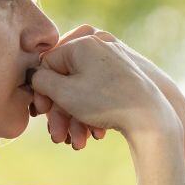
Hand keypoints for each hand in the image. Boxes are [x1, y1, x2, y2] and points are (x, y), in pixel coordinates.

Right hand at [30, 35, 178, 140]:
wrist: (150, 117)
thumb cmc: (105, 102)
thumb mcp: (64, 92)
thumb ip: (41, 80)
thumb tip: (34, 75)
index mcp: (83, 42)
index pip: (49, 62)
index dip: (42, 89)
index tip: (41, 112)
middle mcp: (99, 46)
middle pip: (67, 79)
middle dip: (60, 110)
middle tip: (57, 133)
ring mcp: (114, 61)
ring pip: (83, 90)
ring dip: (76, 118)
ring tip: (77, 141)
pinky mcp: (125, 77)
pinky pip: (100, 93)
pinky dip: (95, 112)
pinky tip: (96, 133)